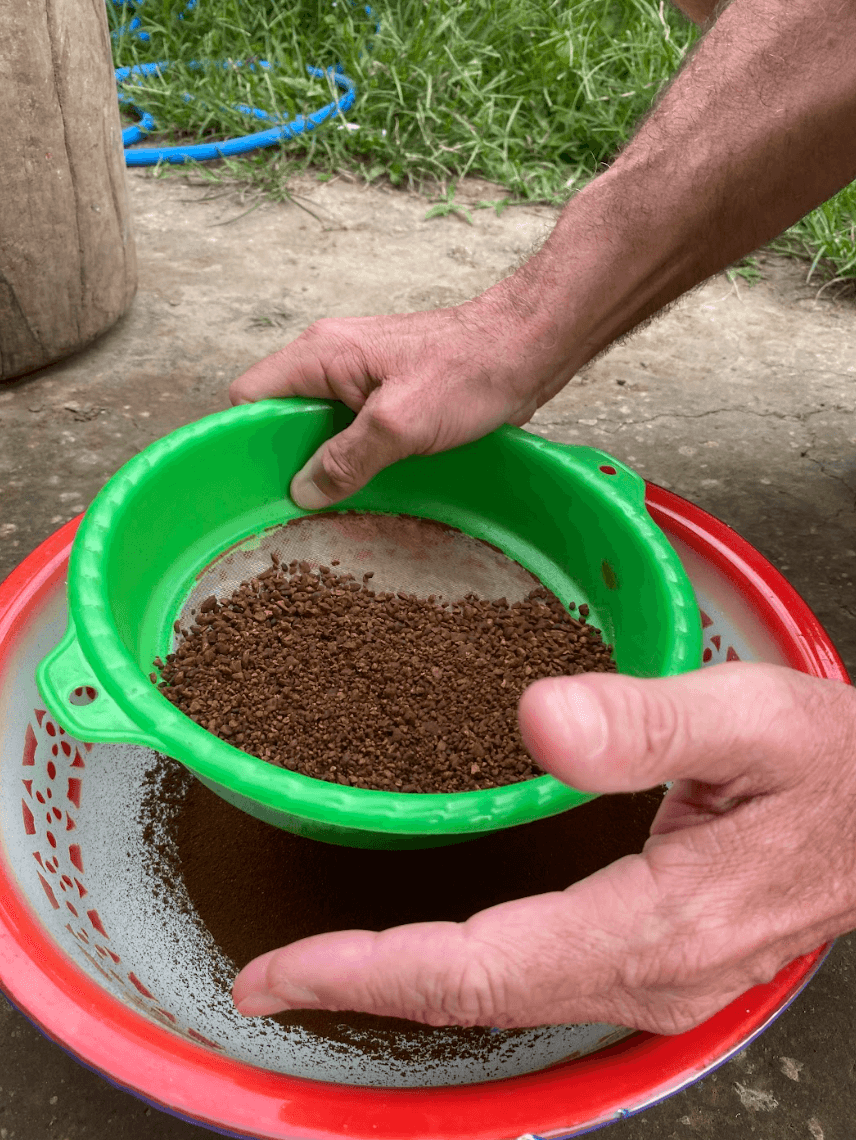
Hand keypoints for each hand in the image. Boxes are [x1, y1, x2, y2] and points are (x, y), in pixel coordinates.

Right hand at [229, 282, 576, 509]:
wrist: (529, 348)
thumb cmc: (470, 370)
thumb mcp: (400, 424)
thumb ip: (346, 459)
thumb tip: (302, 492)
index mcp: (320, 354)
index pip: (248, 396)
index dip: (245, 442)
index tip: (255, 486)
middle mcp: (331, 361)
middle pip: (281, 417)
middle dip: (287, 461)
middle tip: (299, 505)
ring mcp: (360, 379)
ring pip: (318, 429)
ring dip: (326, 465)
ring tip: (333, 504)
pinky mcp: (387, 396)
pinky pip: (352, 432)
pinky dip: (354, 460)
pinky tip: (367, 488)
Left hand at [233, 662, 855, 1033]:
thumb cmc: (832, 768)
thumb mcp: (749, 718)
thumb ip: (645, 720)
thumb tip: (537, 717)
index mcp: (654, 924)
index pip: (479, 968)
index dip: (370, 974)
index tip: (283, 973)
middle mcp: (645, 975)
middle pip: (477, 1000)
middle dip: (365, 989)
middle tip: (276, 977)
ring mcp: (652, 980)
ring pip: (504, 1001)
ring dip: (408, 985)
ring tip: (329, 965)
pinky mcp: (655, 962)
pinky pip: (536, 983)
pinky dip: (463, 972)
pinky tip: (430, 951)